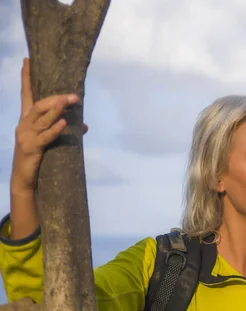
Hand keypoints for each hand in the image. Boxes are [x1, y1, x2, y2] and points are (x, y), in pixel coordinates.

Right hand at [11, 57, 88, 192]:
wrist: (25, 179)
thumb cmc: (38, 156)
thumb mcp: (50, 140)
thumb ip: (64, 131)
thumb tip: (85, 126)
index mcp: (27, 119)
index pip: (26, 94)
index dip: (26, 77)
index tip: (27, 60)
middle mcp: (24, 124)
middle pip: (38, 105)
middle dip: (55, 98)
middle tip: (74, 95)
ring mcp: (26, 136)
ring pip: (41, 118)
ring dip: (56, 110)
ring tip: (68, 101)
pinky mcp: (32, 148)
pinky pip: (45, 137)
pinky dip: (55, 130)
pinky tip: (64, 124)